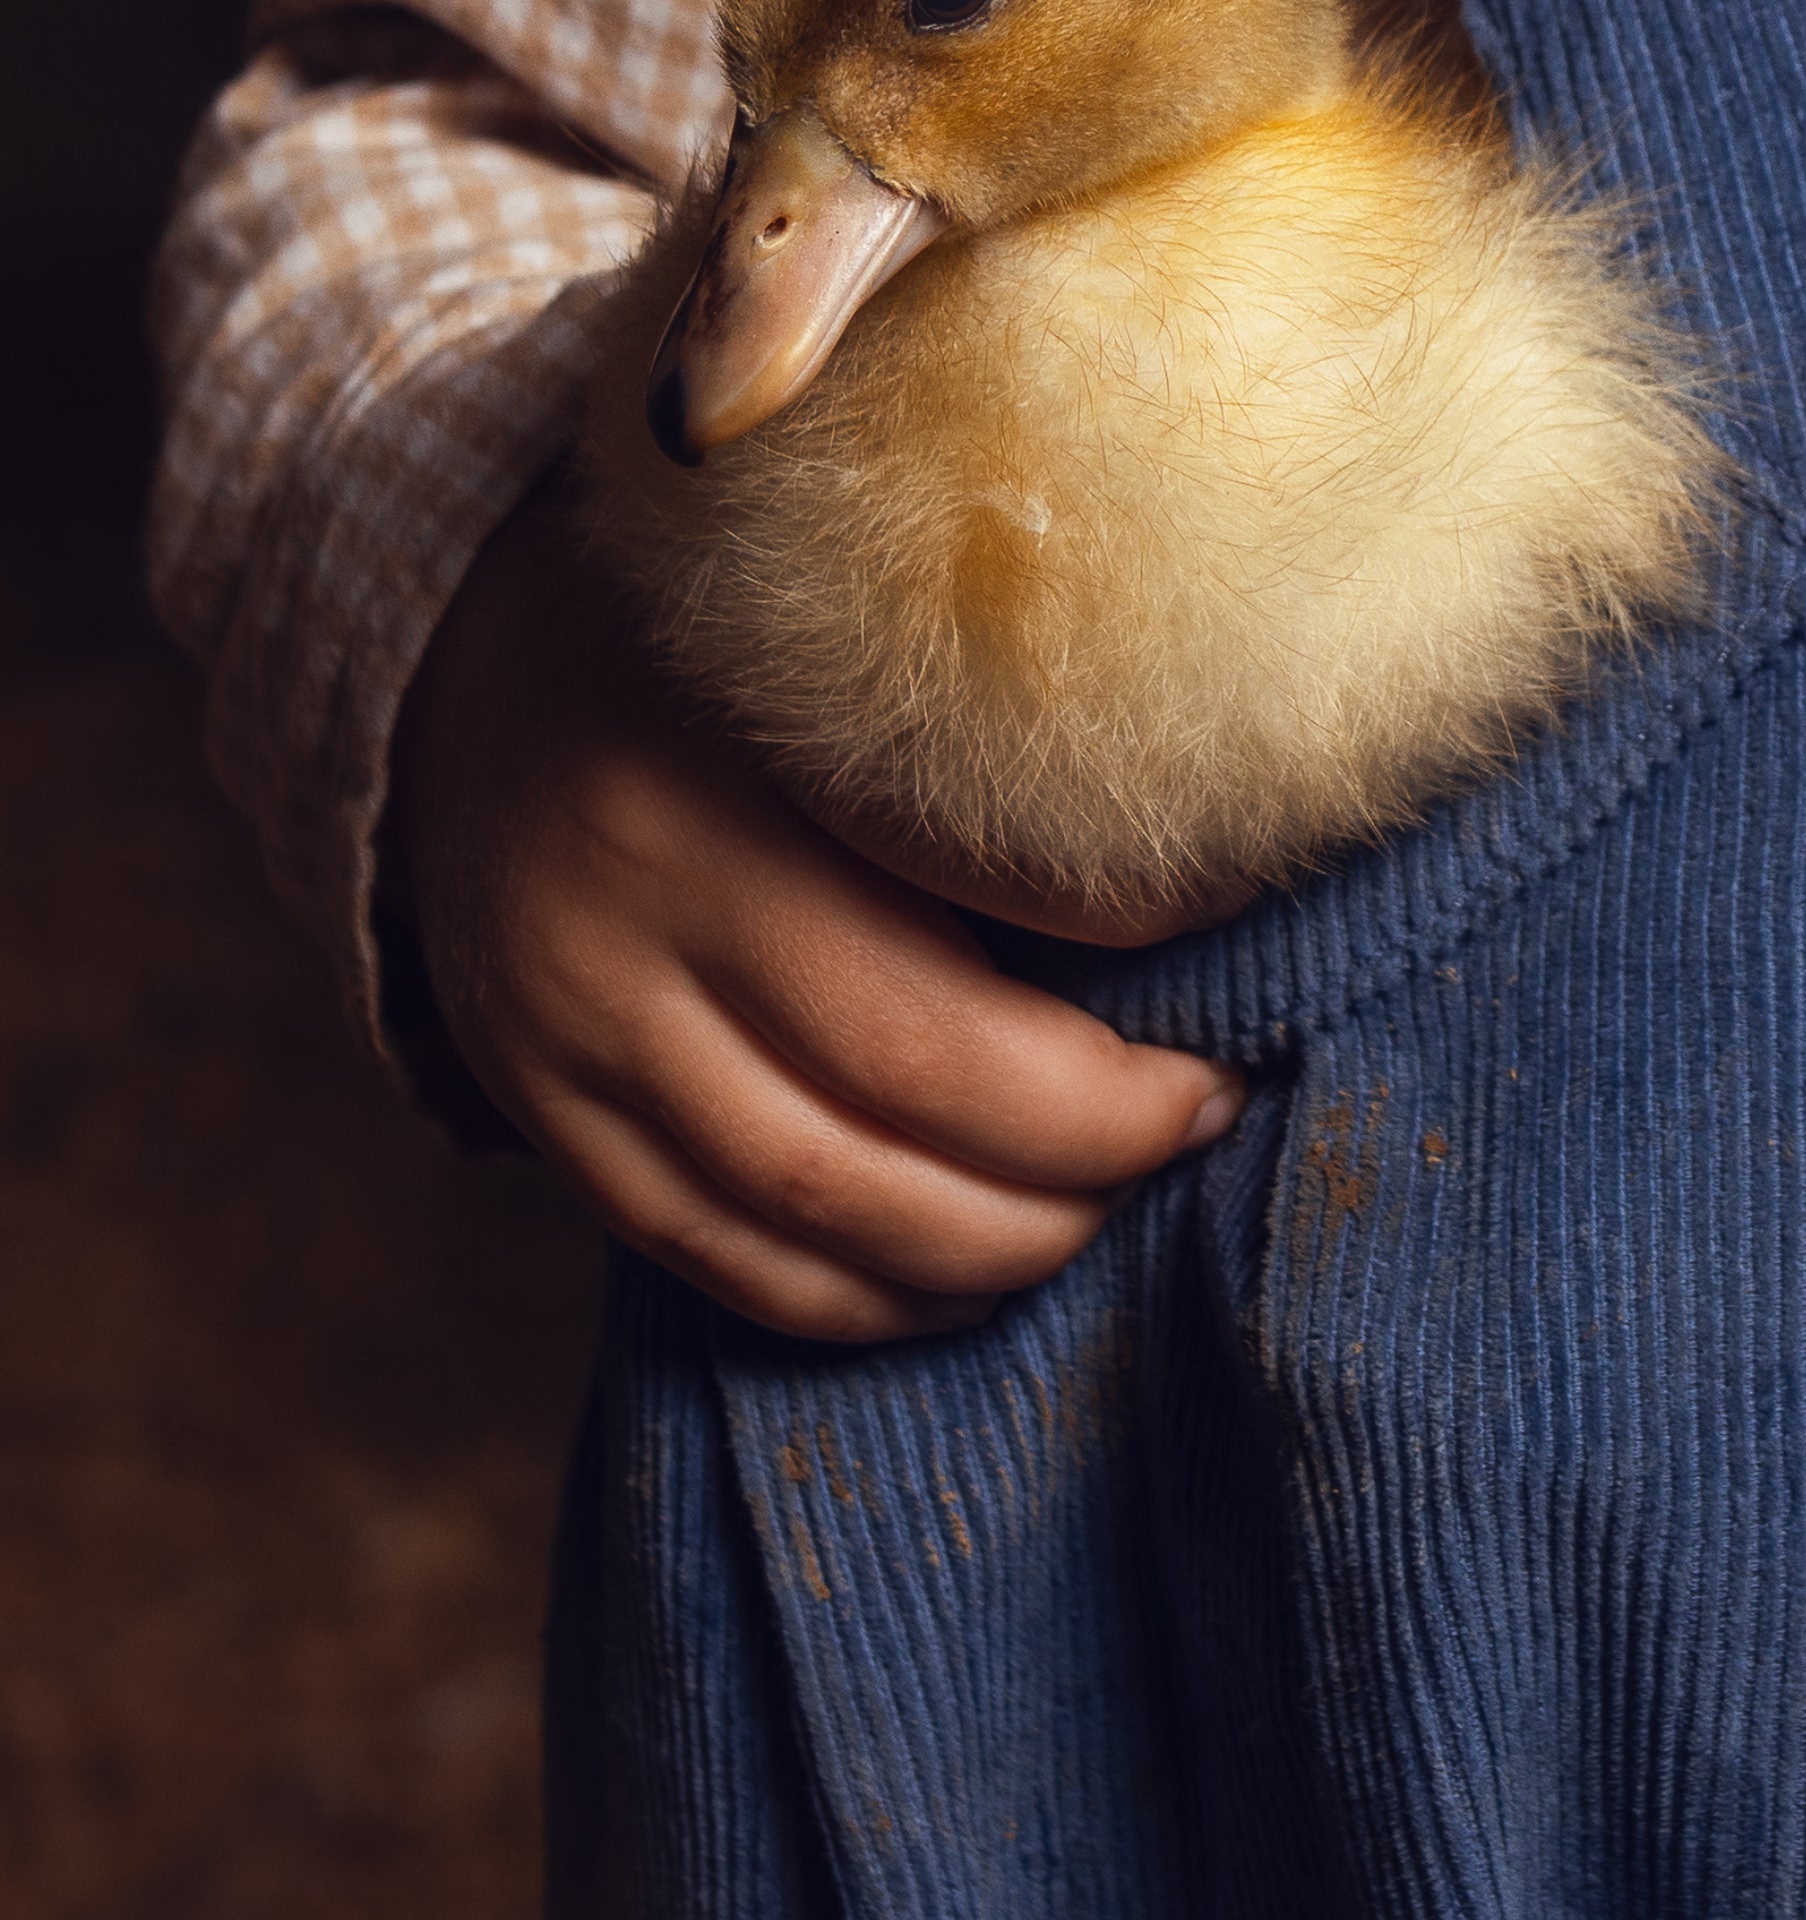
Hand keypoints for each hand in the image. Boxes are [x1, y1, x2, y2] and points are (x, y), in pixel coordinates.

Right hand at [388, 487, 1244, 1342]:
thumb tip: (1214, 852)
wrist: (462, 661)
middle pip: (904, 1092)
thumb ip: (981, 733)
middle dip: (1090, 1140)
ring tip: (1108, 1197)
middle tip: (1201, 1107)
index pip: (964, 911)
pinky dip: (869, 1297)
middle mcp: (623, 911)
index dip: (1125, 975)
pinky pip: (722, 1261)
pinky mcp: (544, 1115)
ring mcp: (565, 1032)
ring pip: (820, 1208)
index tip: (1229, 977)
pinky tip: (973, 1271)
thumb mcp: (827, 622)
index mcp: (714, 768)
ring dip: (998, 1241)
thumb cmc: (707, 628)